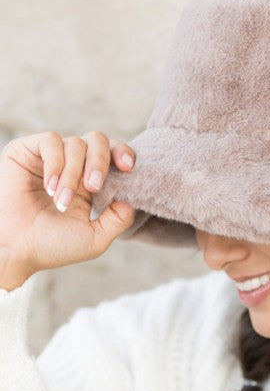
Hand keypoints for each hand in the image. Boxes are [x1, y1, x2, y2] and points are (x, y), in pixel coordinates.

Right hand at [0, 130, 136, 278]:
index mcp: (90, 183)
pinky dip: (55, 163)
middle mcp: (72, 166)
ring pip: (75, 143)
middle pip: (98, 140)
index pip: (112, 155)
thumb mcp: (95, 239)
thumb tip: (132, 199)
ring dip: (72, 174)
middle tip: (93, 187)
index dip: (122, 153)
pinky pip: (51, 140)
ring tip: (60, 201)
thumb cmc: (52, 247)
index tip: (127, 167)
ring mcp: (50, 157)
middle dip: (100, 161)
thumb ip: (118, 220)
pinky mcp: (27, 151)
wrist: (17, 250)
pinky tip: (50, 186)